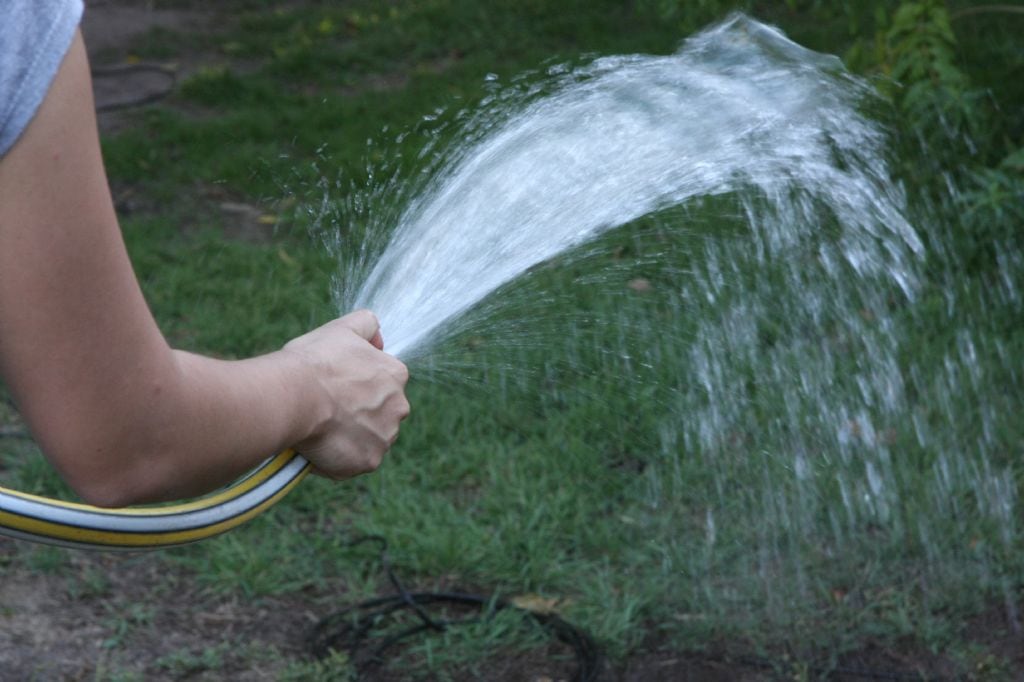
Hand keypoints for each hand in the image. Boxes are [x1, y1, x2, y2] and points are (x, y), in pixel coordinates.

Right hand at [281, 310, 409, 479]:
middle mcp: (399, 407)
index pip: (382, 382)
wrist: (295, 397)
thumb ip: (366, 324)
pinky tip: (319, 446)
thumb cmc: (315, 361)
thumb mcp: (342, 329)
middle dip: (358, 412)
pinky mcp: (369, 461)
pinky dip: (338, 457)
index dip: (357, 384)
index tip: (336, 386)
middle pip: (379, 412)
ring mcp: (385, 437)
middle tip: (327, 407)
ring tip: (320, 427)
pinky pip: (354, 461)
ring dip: (350, 435)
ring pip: (368, 438)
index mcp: (396, 374)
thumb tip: (377, 331)